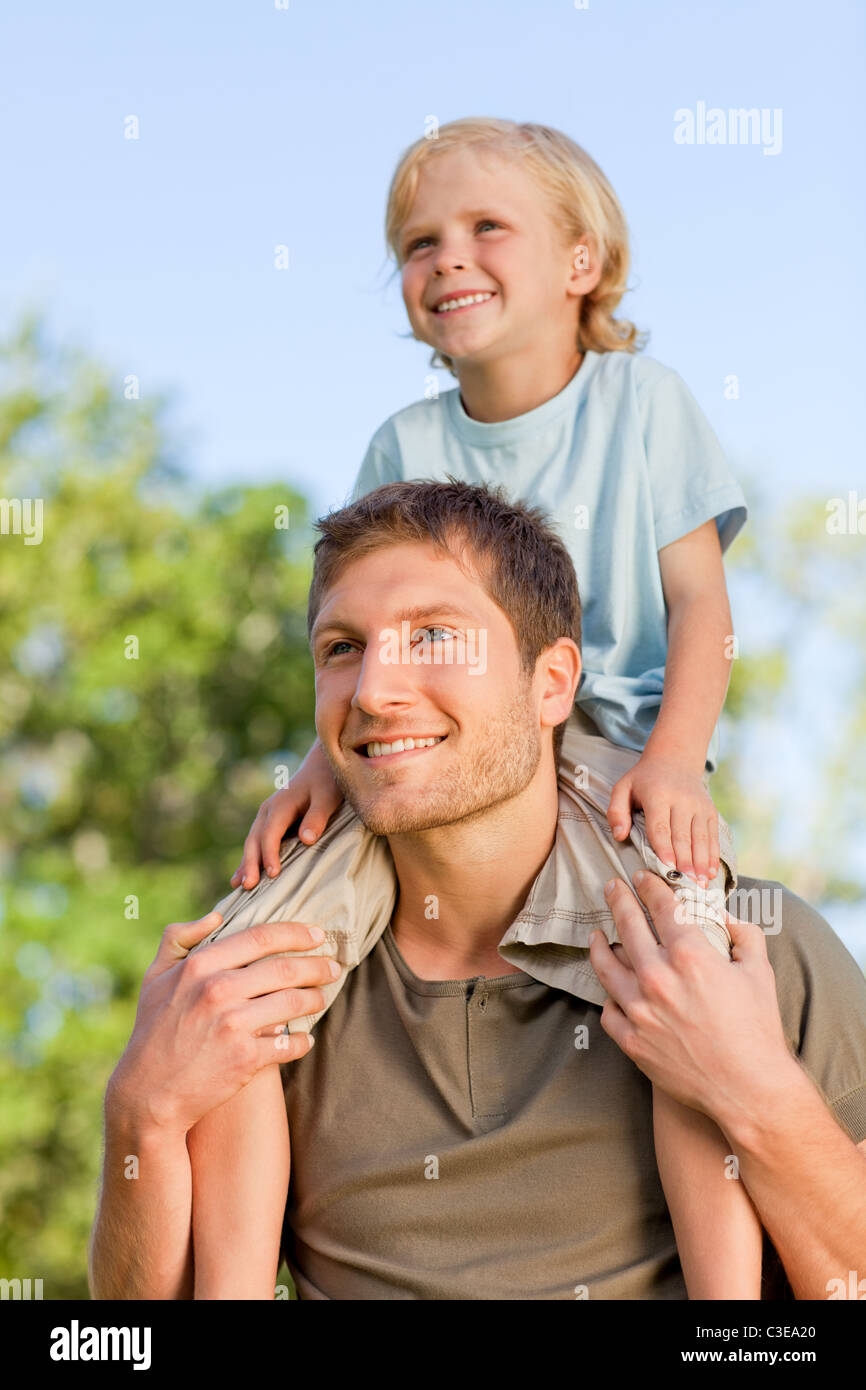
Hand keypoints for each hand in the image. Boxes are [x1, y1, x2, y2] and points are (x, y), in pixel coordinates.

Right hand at [109, 911, 340, 1136]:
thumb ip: (179, 938)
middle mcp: (218, 990)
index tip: (317, 935)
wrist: (146, 1093)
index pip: (260, 937)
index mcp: (199, 966)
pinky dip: (302, 1040)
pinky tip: (305, 1038)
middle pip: (285, 968)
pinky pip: (289, 1043)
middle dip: (317, 966)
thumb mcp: (154, 977)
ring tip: (321, 998)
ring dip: (315, 999)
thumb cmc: (152, 1031)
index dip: (296, 933)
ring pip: (294, 1003)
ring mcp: (233, 1025)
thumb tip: (216, 916)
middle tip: (332, 967)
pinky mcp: (245, 1059)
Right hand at [230, 737, 343, 888]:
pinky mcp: (269, 823)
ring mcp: (265, 817)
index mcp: (280, 805)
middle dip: (250, 863)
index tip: (273, 874)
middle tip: (248, 886)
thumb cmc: (326, 784)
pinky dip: (248, 859)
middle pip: (255, 840)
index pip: (271, 833)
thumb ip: (317, 818)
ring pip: (252, 842)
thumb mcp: (327, 798)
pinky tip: (240, 876)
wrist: (320, 768)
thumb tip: (306, 840)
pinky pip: (256, 842)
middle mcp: (267, 811)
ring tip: (239, 886)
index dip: (270, 854)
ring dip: (246, 863)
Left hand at [588, 871, 792, 1123]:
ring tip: (596, 935)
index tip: (641, 877)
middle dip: (618, 900)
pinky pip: (609, 1011)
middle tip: (611, 887)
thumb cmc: (758, 1029)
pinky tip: (611, 988)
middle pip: (627, 926)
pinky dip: (609, 996)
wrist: (749, 1088)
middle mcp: (658, 978)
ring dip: (599, 946)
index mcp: (690, 956)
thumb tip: (727, 918)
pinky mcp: (632, 1041)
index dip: (650, 887)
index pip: (662, 907)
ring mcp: (640, 1011)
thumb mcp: (759, 972)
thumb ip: (744, 936)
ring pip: (606, 967)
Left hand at [607, 753, 719, 883]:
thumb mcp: (623, 788)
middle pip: (683, 835)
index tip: (668, 867)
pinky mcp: (710, 811)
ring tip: (700, 884)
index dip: (664, 848)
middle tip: (685, 883)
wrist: (675, 759)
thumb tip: (619, 835)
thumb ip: (616, 811)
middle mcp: (682, 799)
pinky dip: (713, 855)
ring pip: (701, 838)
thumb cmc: (644, 780)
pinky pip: (712, 836)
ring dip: (701, 862)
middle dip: (685, 861)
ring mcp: (699, 806)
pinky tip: (711, 873)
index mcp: (658, 794)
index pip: (661, 826)